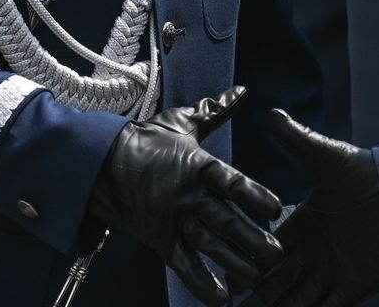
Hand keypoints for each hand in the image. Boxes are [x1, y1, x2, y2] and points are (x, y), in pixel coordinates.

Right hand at [88, 85, 282, 305]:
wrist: (100, 164)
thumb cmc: (147, 140)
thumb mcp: (181, 122)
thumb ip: (215, 110)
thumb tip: (241, 92)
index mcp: (198, 165)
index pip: (232, 182)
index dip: (255, 196)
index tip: (278, 209)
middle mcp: (188, 196)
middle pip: (225, 220)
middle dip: (253, 238)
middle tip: (277, 254)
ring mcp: (173, 220)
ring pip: (208, 246)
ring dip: (233, 263)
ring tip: (256, 277)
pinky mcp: (160, 240)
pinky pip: (182, 265)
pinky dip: (201, 283)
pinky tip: (220, 299)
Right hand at [248, 110, 378, 306]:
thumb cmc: (367, 172)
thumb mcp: (326, 156)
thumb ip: (297, 139)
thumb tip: (272, 112)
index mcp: (304, 225)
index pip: (268, 249)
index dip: (248, 262)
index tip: (226, 276)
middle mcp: (314, 252)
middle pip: (276, 282)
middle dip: (256, 297)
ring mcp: (333, 272)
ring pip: (295, 300)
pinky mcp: (353, 289)